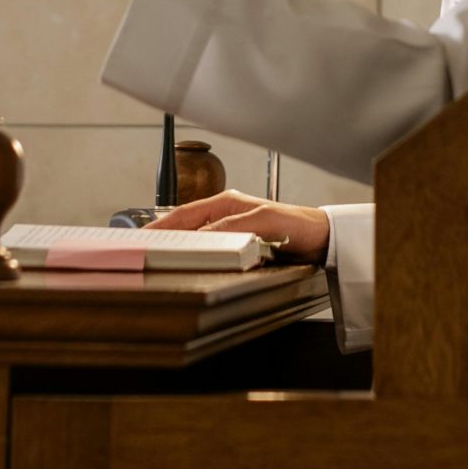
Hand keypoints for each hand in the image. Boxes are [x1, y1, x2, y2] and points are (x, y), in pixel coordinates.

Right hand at [149, 190, 330, 262]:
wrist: (324, 239)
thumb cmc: (298, 225)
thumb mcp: (262, 222)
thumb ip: (231, 228)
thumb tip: (202, 236)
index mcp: (228, 203)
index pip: (185, 213)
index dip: (162, 225)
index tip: (143, 236)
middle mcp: (228, 215)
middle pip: (188, 226)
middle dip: (166, 236)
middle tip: (145, 250)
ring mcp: (234, 231)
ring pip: (199, 239)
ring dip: (182, 248)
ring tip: (162, 259)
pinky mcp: (243, 247)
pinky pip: (214, 251)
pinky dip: (201, 257)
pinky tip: (194, 266)